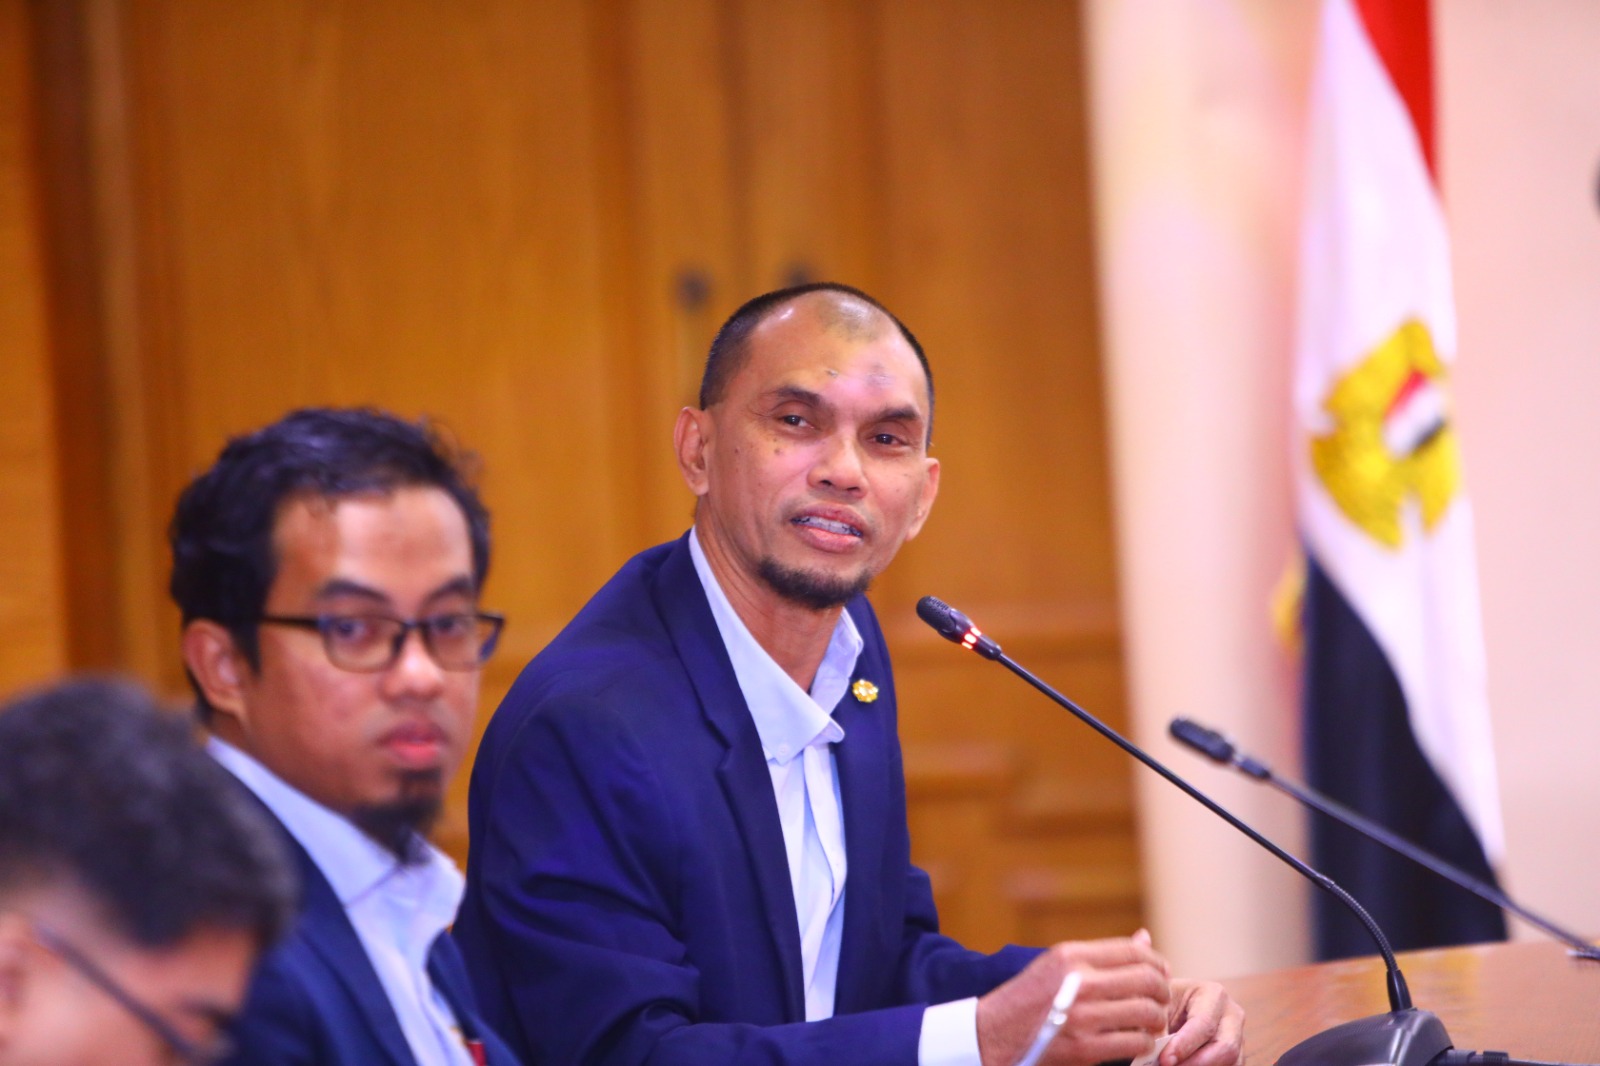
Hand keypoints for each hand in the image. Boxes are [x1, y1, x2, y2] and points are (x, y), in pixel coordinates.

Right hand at [976, 932, 1171, 1065]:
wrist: (993, 1034)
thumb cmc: (1029, 998)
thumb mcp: (1057, 965)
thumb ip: (1102, 954)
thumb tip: (1145, 938)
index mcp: (1071, 955)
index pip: (1132, 951)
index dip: (1156, 961)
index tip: (1162, 972)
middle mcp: (1078, 982)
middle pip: (1146, 980)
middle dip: (1162, 991)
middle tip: (1161, 999)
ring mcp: (1082, 1016)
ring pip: (1147, 1012)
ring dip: (1157, 1019)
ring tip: (1151, 1022)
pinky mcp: (1085, 1049)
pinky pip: (1135, 1042)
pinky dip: (1144, 1043)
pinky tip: (1138, 1042)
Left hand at [1158, 978, 1243, 1065]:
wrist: (1170, 1009)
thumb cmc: (1163, 1004)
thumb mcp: (1158, 1007)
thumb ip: (1159, 1025)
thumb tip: (1160, 1049)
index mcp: (1213, 994)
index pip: (1204, 1024)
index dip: (1184, 1045)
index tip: (1165, 1060)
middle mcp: (1232, 1015)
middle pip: (1226, 1047)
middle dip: (1197, 1063)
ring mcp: (1238, 1037)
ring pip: (1231, 1063)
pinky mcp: (1237, 1056)